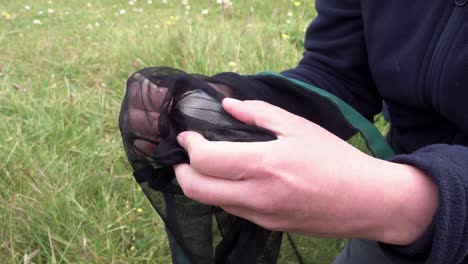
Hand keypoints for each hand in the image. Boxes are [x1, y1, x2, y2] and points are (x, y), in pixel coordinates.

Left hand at [174, 99, 438, 244]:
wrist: (367, 201)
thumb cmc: (336, 159)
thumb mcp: (299, 127)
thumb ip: (259, 113)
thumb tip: (228, 104)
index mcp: (264, 165)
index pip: (205, 160)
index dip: (189, 145)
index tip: (187, 135)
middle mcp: (257, 196)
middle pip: (196, 190)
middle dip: (181, 171)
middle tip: (185, 155)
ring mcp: (261, 216)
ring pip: (211, 203)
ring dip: (200, 183)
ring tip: (208, 165)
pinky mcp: (269, 227)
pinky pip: (233, 211)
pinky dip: (221, 194)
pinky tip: (233, 179)